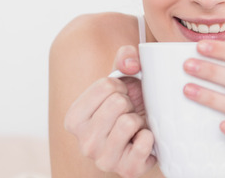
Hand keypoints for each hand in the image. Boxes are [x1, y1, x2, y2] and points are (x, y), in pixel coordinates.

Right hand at [64, 45, 156, 177]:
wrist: (143, 136)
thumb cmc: (129, 107)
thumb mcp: (123, 78)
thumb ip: (125, 58)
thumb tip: (131, 65)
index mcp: (74, 119)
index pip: (106, 86)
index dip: (120, 87)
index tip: (119, 98)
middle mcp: (84, 143)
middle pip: (117, 103)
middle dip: (129, 104)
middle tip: (128, 114)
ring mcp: (103, 160)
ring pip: (128, 122)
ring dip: (138, 120)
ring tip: (134, 127)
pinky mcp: (126, 170)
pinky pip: (144, 142)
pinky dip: (150, 137)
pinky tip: (142, 140)